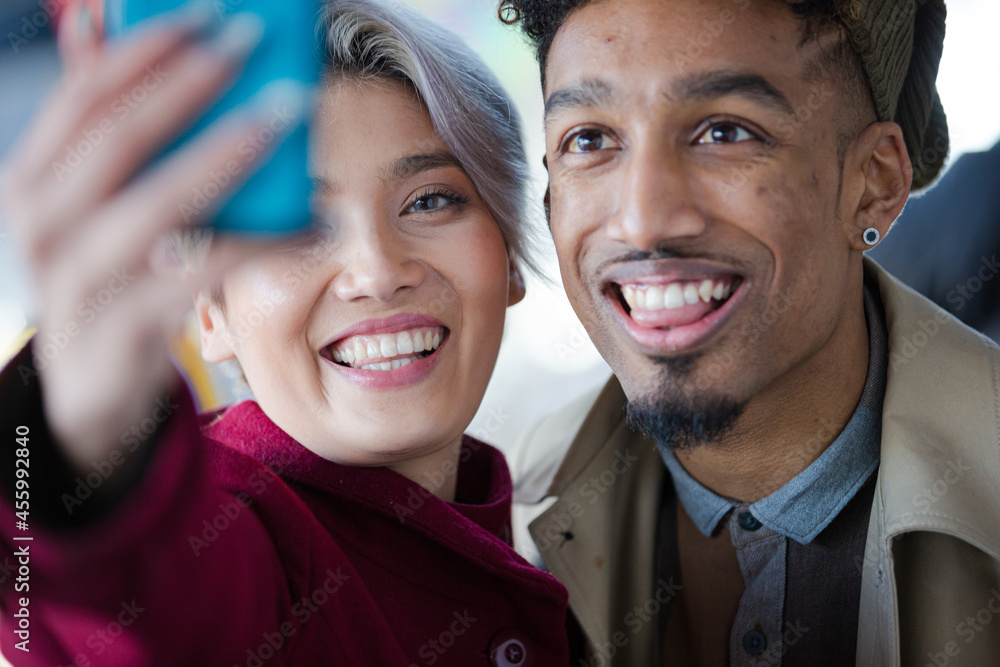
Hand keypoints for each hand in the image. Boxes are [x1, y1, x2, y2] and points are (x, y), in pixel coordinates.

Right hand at [1, 7, 286, 471]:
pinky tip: (311, 223)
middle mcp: (45, 225)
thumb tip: (110, 31)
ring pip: (157, 207)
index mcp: (34, 180)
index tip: (208, 14)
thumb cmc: (108, 280)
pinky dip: (260, 244)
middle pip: (117, 139)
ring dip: (224, 154)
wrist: (84, 394)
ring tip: (285, 114)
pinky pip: (200, 275)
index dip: (144, 49)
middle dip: (188, 85)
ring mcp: (79, 282)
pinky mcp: (123, 331)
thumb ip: (110, 135)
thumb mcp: (96, 208)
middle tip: (250, 44)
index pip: (84, 98)